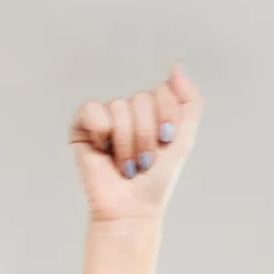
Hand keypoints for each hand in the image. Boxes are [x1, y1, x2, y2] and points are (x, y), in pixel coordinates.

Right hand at [73, 65, 203, 222]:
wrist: (131, 208)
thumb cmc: (156, 180)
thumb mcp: (184, 138)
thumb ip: (190, 100)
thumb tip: (177, 65)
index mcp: (153, 110)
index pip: (163, 91)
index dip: (166, 119)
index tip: (165, 144)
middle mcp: (129, 111)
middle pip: (141, 99)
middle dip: (146, 135)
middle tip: (142, 160)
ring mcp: (105, 118)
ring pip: (120, 106)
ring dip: (127, 142)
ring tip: (124, 163)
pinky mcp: (82, 127)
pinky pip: (92, 109)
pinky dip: (102, 131)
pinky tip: (103, 150)